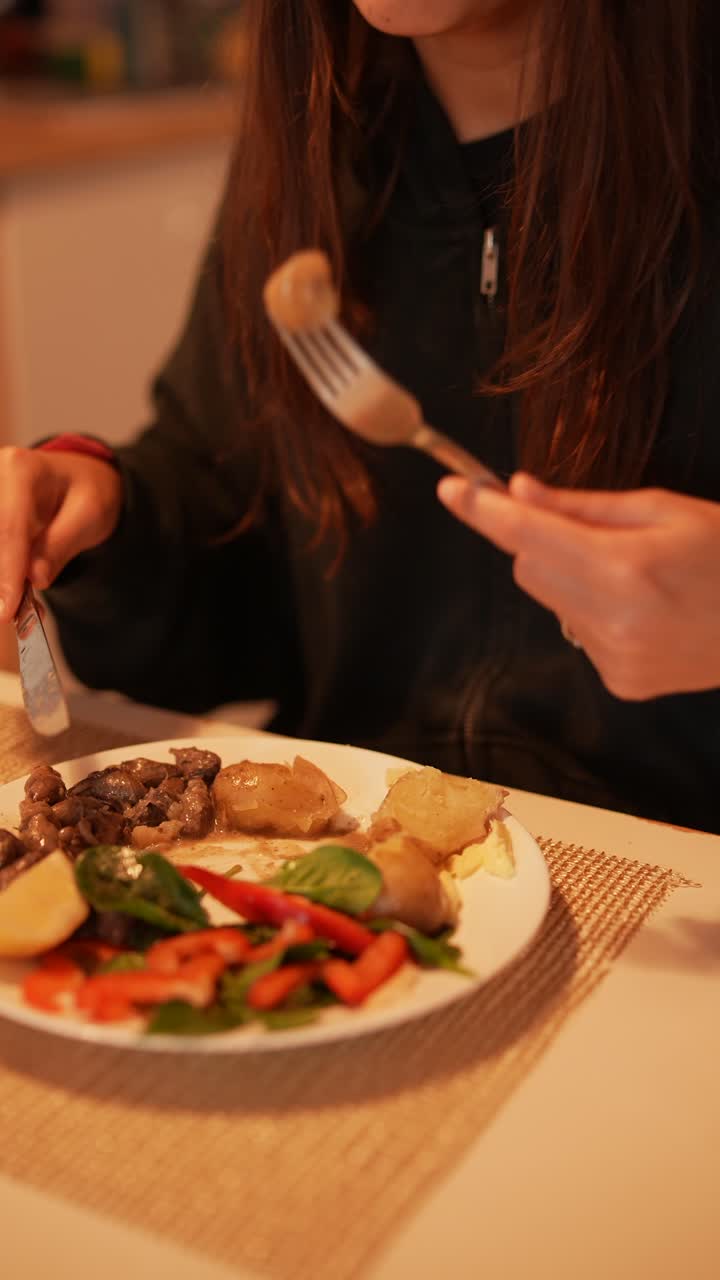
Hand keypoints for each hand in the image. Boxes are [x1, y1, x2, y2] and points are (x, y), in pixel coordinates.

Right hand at [0, 446, 122, 623]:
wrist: (81, 478)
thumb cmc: (89, 492)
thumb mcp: (90, 516)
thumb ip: (60, 546)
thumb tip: (34, 578)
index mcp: (21, 469)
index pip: (9, 527)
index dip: (7, 571)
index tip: (7, 608)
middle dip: (1, 579)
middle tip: (13, 613)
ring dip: (1, 579)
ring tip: (18, 606)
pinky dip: (2, 573)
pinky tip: (13, 592)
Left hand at [437, 471, 719, 699]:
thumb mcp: (664, 509)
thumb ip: (583, 506)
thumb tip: (520, 491)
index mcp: (626, 567)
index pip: (530, 534)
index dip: (484, 510)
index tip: (452, 488)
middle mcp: (614, 619)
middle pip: (528, 569)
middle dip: (543, 544)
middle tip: (592, 534)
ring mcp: (615, 658)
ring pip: (550, 603)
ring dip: (571, 581)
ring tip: (634, 577)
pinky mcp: (619, 682)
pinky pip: (576, 634)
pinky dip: (593, 615)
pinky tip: (641, 611)